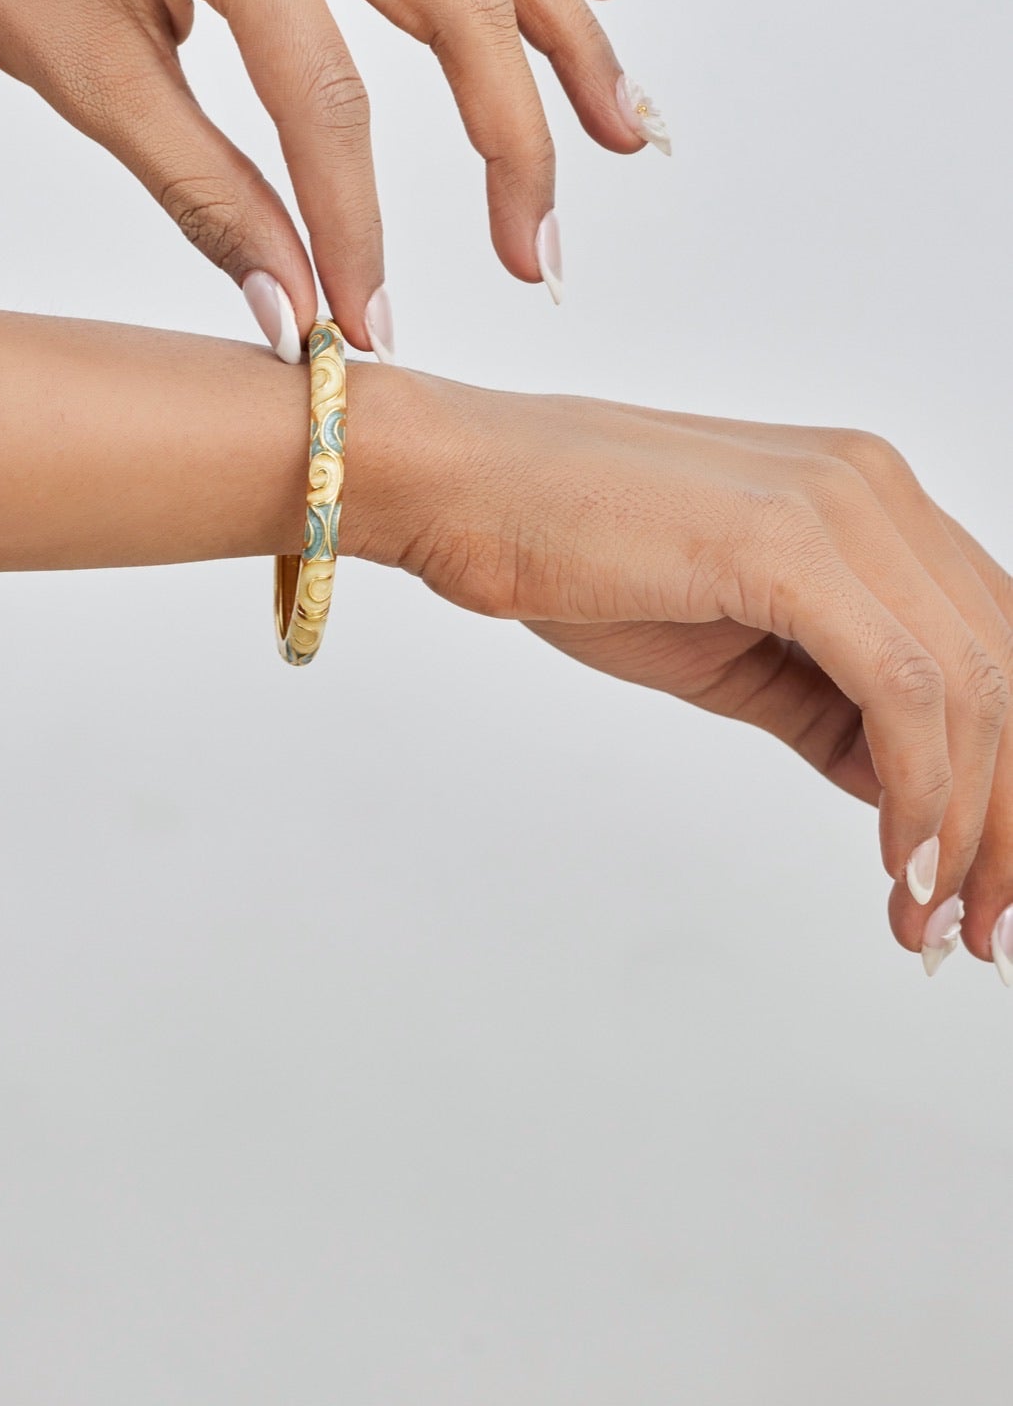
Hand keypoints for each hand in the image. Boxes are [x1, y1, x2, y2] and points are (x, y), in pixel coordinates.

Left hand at [0, 0, 660, 357]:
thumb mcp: (90, 87)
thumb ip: (205, 200)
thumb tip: (293, 316)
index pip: (333, 104)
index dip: (363, 228)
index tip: (379, 328)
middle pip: (460, 9)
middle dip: (515, 145)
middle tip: (540, 261)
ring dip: (565, 37)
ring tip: (625, 135)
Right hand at [349, 375, 1012, 973]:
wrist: (459, 489)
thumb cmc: (570, 554)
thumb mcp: (732, 650)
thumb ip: (830, 707)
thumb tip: (906, 792)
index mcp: (869, 497)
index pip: (993, 644)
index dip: (1007, 774)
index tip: (980, 882)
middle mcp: (876, 486)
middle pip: (1007, 669)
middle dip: (1004, 819)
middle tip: (979, 931)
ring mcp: (839, 504)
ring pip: (975, 687)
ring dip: (966, 826)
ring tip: (931, 921)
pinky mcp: (788, 541)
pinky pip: (906, 687)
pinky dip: (921, 790)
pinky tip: (900, 864)